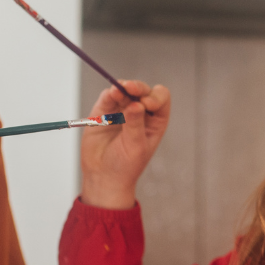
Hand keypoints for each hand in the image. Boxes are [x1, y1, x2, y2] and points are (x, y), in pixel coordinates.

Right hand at [79, 80, 169, 209]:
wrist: (103, 177)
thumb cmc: (126, 166)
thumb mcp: (135, 146)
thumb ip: (135, 124)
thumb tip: (136, 104)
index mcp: (155, 121)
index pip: (160, 99)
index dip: (155, 97)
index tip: (146, 104)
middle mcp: (140, 112)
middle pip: (143, 91)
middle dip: (138, 88)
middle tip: (130, 88)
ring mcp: (122, 110)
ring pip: (124, 90)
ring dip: (122, 88)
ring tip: (118, 91)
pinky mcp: (104, 112)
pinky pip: (108, 97)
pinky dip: (109, 93)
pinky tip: (110, 94)